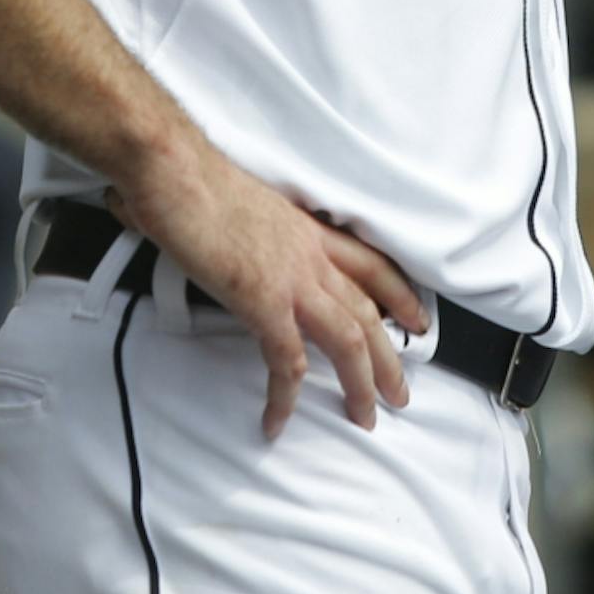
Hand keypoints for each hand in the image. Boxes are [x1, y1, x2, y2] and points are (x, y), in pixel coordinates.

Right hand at [115, 138, 428, 438]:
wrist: (176, 172)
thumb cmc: (195, 182)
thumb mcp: (244, 208)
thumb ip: (252, 234)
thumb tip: (233, 247)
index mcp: (308, 230)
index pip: (371, 264)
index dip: (399, 294)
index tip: (417, 319)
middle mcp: (310, 255)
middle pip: (368, 311)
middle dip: (388, 357)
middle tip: (399, 392)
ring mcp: (292, 279)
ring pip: (347, 340)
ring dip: (360, 383)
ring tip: (366, 416)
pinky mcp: (263, 301)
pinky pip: (286, 361)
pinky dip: (285, 397)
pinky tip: (277, 421)